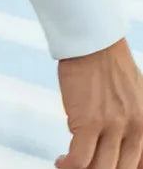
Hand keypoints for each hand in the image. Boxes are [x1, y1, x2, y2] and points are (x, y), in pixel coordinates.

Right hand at [57, 38, 142, 168]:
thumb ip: (135, 125)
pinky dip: (68, 165)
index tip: (103, 165)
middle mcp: (136, 129)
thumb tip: (123, 151)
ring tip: (69, 165)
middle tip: (88, 166)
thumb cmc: (110, 66)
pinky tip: (61, 161)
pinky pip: (79, 159)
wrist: (92, 40)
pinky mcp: (88, 122)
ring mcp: (113, 127)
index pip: (141, 166)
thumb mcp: (136, 98)